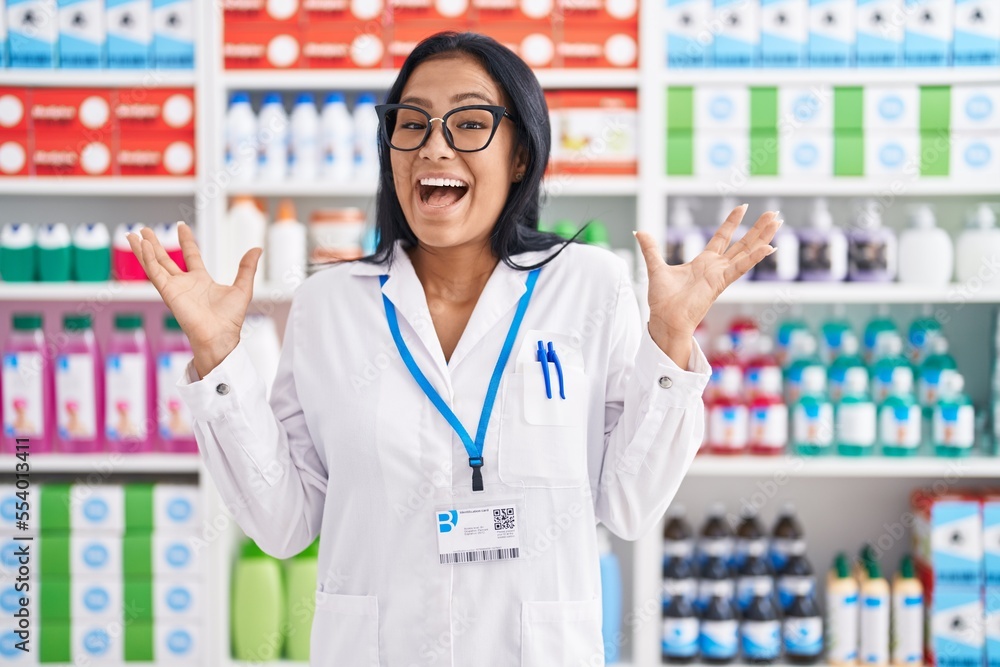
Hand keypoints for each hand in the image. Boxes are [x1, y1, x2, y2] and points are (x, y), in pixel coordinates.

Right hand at [127, 223, 260, 377]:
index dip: (186, 241)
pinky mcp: (168, 292)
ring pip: (154, 264)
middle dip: (155, 244)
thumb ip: (247, 268)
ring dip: (143, 249)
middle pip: (165, 259)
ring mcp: (174, 288)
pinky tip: (142, 246)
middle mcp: (185, 284)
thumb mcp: (243, 288)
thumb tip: (257, 249)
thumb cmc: (230, 319)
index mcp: (201, 281)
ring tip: (133, 234)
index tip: (181, 226)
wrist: (220, 336)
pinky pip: (154, 272)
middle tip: (145, 229)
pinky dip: (147, 259)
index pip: (191, 256)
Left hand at [635, 205, 781, 365]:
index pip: (722, 237)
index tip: (742, 207)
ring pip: (746, 252)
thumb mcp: (655, 267)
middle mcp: (716, 267)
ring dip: (762, 237)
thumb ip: (651, 249)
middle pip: (742, 243)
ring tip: (778, 222)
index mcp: (704, 263)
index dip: (732, 223)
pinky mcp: (720, 283)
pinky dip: (754, 258)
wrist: (665, 319)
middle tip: (774, 213)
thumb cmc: (663, 300)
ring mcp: (721, 275)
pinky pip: (740, 268)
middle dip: (758, 228)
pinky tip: (768, 247)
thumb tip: (639, 231)